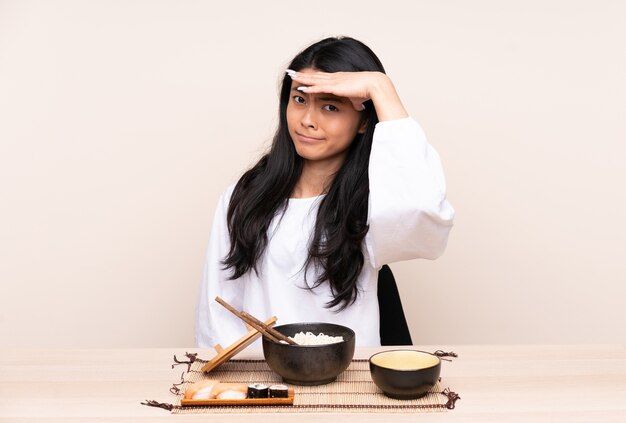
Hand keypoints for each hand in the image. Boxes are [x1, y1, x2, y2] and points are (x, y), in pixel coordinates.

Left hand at [287, 69, 407, 120]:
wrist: (375, 85)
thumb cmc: (369, 92)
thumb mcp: (359, 98)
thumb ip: (356, 102)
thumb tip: (358, 108)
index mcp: (340, 80)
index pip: (322, 78)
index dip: (312, 77)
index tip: (303, 76)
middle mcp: (335, 78)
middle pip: (315, 76)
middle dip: (302, 74)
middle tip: (291, 72)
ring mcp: (334, 81)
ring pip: (314, 79)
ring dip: (302, 78)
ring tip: (291, 76)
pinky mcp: (335, 86)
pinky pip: (319, 86)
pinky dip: (310, 86)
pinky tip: (301, 86)